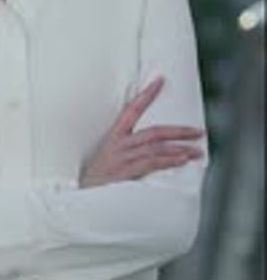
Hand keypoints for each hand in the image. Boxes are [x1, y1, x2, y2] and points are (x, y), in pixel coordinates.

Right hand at [80, 76, 204, 188]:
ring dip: (180, 149)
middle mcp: (119, 144)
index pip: (132, 109)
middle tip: (198, 132)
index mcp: (114, 138)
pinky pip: (151, 163)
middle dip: (179, 131)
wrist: (80, 198)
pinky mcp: (124, 172)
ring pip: (156, 148)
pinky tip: (182, 160)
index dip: (147, 95)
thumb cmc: (96, 181)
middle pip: (154, 132)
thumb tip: (154, 151)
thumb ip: (128, 152)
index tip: (160, 80)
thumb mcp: (108, 159)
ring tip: (197, 151)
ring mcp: (122, 158)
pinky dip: (169, 161)